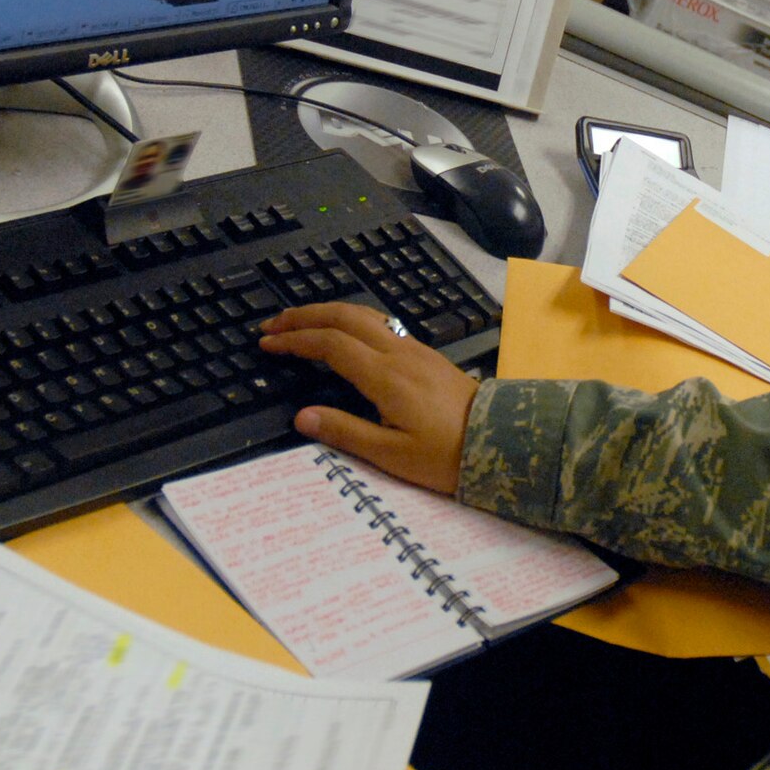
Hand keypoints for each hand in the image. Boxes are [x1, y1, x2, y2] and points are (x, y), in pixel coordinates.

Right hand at [259, 302, 475, 493]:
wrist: (501, 442)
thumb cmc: (446, 456)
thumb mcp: (392, 455)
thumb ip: (345, 432)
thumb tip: (302, 417)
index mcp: (386, 376)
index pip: (330, 344)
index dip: (295, 340)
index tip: (267, 344)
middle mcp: (399, 353)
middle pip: (345, 316)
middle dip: (305, 315)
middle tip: (273, 324)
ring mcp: (415, 350)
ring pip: (365, 314)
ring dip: (328, 313)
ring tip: (300, 322)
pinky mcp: (426, 355)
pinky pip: (382, 324)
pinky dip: (350, 321)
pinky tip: (343, 333)